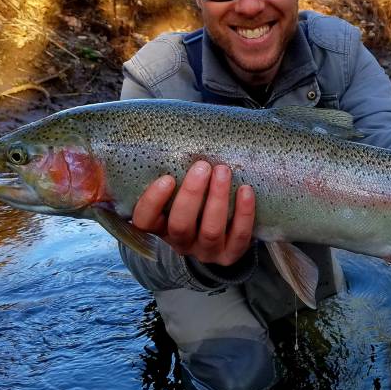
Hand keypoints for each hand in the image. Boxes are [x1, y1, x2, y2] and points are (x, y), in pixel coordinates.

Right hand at [132, 161, 255, 265]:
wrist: (222, 235)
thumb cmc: (193, 201)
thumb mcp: (173, 193)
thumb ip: (163, 173)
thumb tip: (149, 135)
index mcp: (159, 228)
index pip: (144, 222)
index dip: (153, 202)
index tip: (167, 178)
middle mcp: (180, 243)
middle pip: (181, 225)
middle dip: (192, 195)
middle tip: (203, 165)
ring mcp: (206, 252)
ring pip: (210, 231)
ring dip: (218, 199)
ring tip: (224, 170)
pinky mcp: (231, 255)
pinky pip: (240, 237)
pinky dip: (244, 214)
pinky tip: (246, 190)